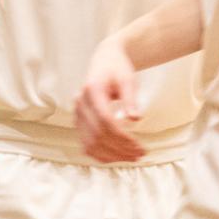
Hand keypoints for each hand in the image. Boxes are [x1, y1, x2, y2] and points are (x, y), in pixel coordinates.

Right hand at [75, 37, 146, 162]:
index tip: (139, 145)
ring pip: (90, 144)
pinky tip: (118, 157)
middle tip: (141, 153)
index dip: (122, 137)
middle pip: (97, 135)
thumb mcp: (128, 79)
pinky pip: (86, 145)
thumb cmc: (117, 69)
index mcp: (92, 90)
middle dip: (120, 148)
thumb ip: (130, 99)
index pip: (105, 120)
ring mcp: (77, 114)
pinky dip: (101, 155)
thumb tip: (135, 119)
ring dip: (111, 155)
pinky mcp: (79, 122)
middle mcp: (80, 104)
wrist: (104, 62)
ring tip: (132, 157)